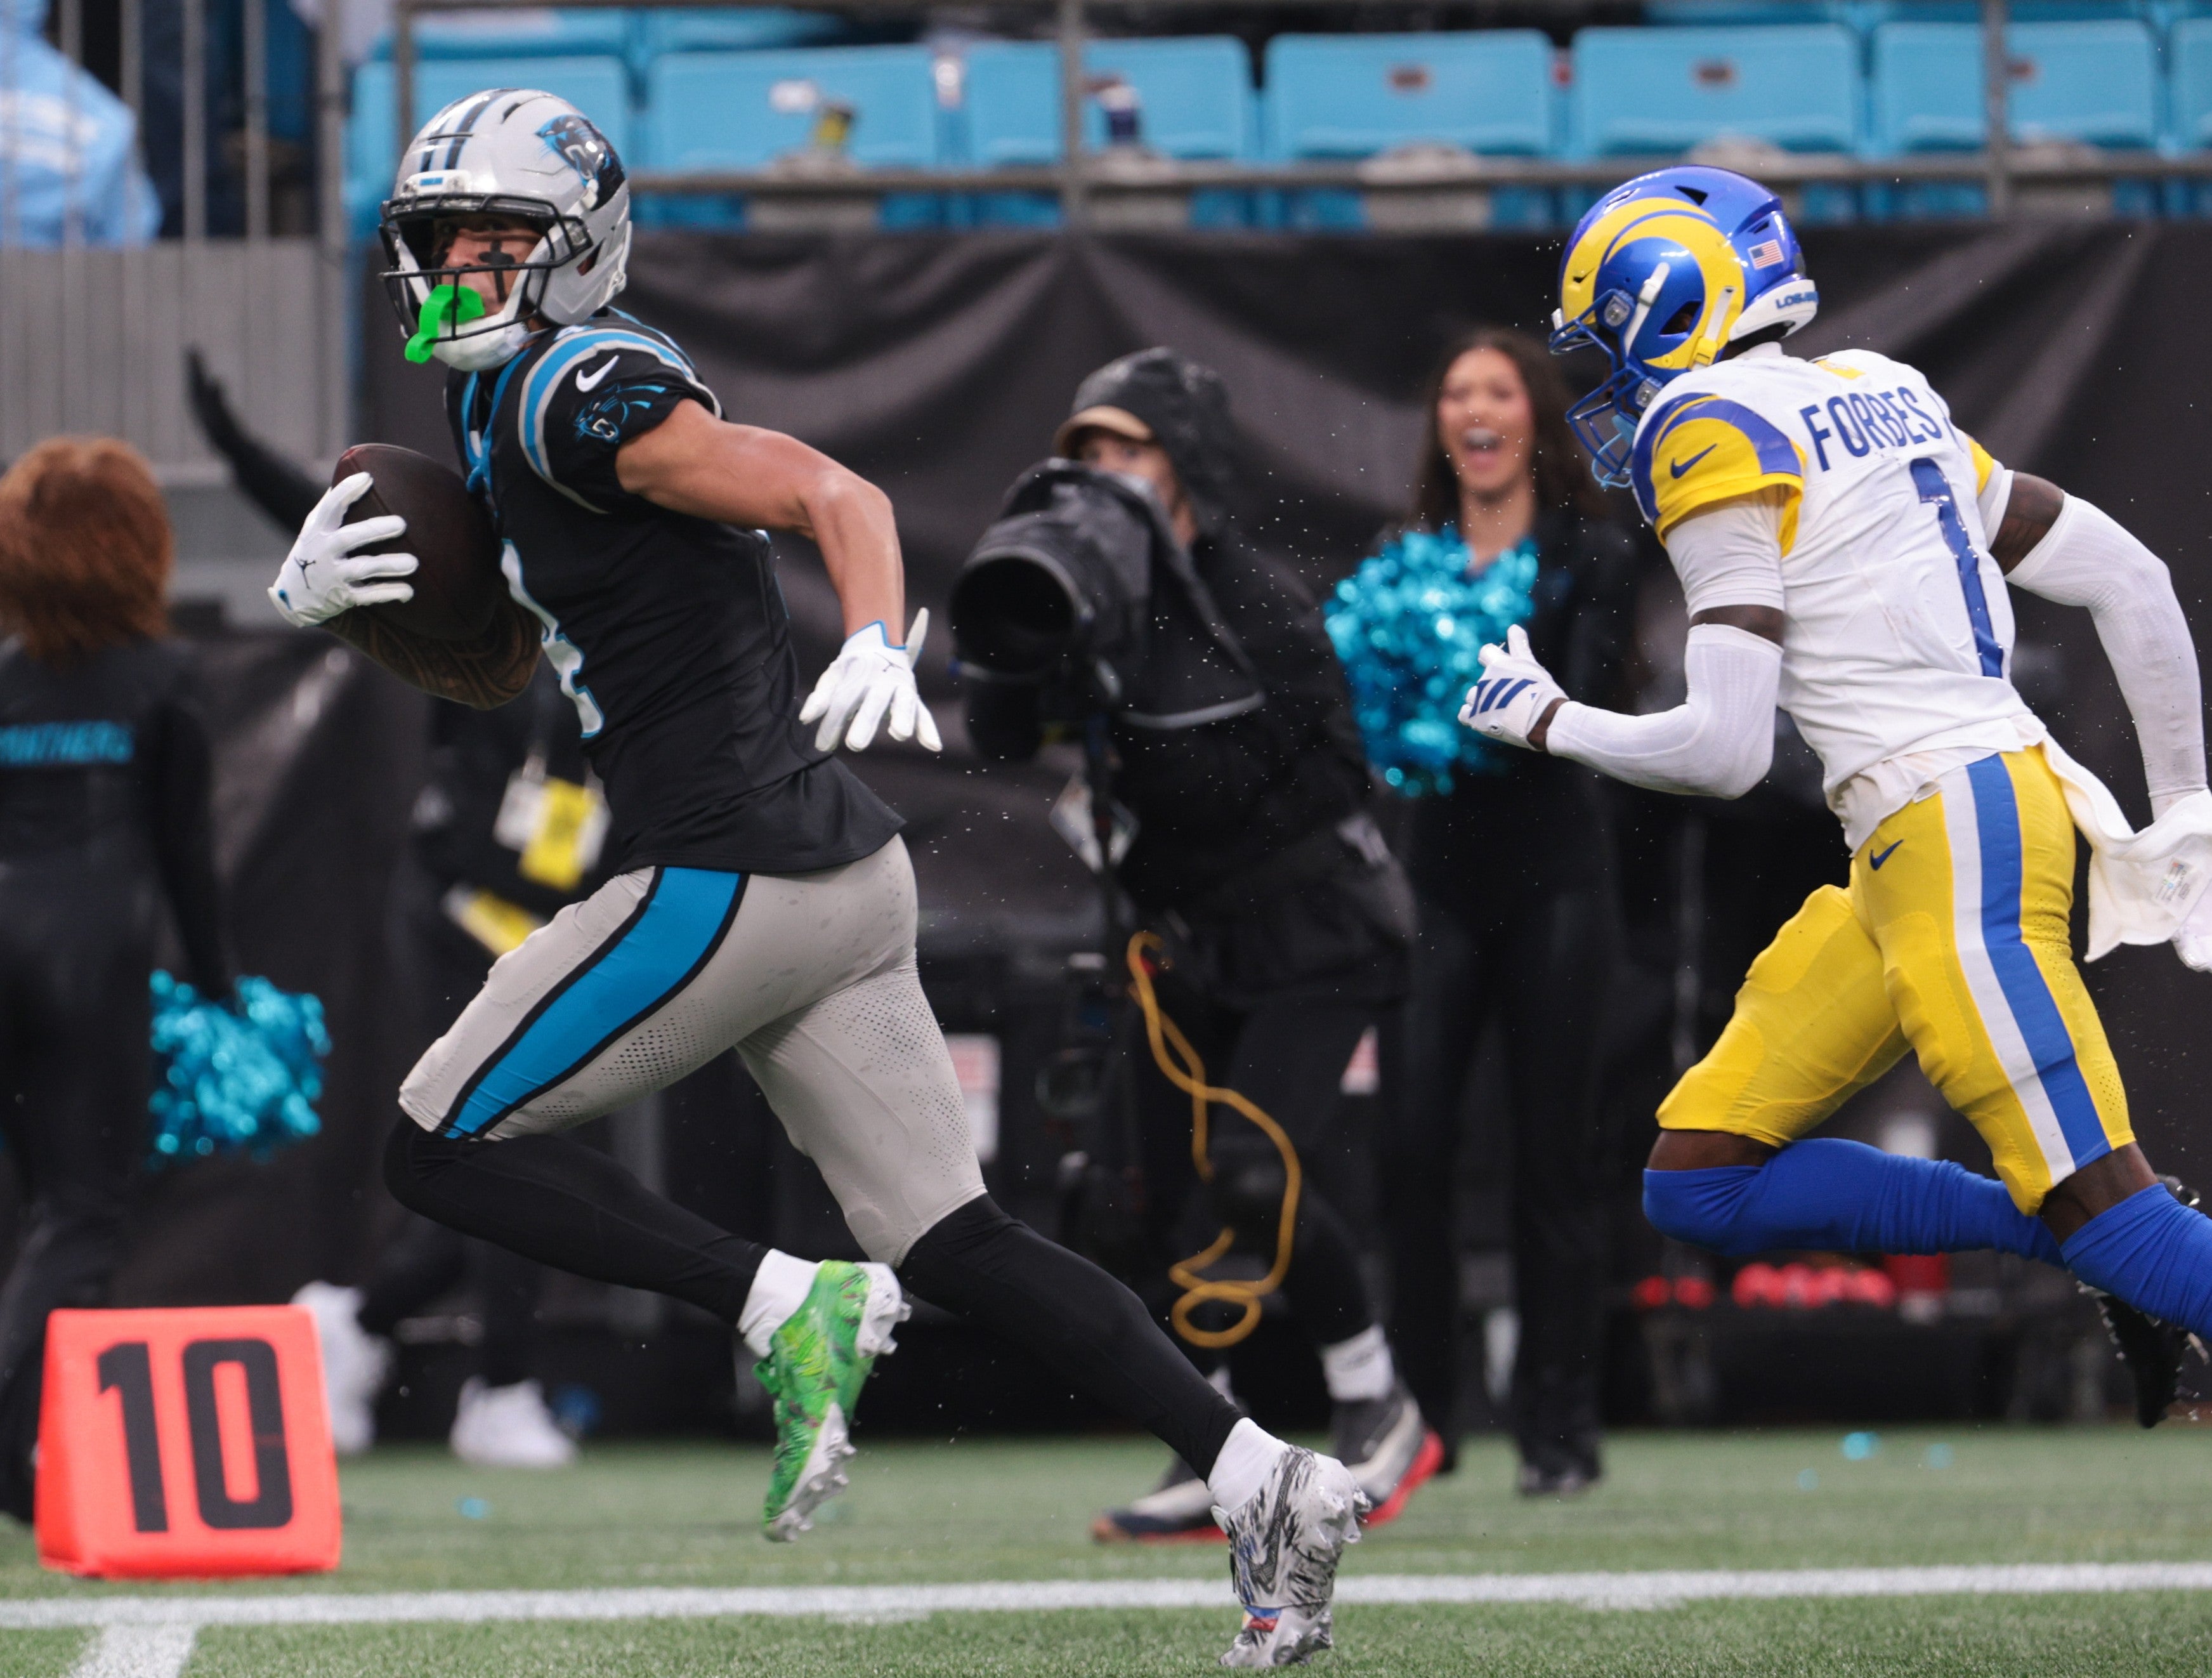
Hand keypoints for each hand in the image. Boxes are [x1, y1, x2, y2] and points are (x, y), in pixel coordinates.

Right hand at [268, 473, 417, 627]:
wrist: (294, 596)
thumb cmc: (314, 552)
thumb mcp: (314, 529)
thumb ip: (332, 507)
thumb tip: (356, 474)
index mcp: (319, 530)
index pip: (331, 507)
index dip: (347, 491)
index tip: (367, 478)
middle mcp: (325, 551)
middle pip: (349, 538)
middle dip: (375, 530)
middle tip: (402, 523)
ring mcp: (334, 575)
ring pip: (363, 569)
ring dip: (389, 565)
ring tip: (413, 562)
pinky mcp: (344, 596)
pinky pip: (369, 596)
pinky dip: (389, 593)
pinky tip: (408, 591)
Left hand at [798, 610, 942, 753]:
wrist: (879, 643)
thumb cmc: (852, 668)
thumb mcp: (833, 676)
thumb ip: (820, 697)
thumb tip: (805, 719)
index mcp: (861, 674)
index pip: (844, 701)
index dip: (831, 723)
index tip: (821, 745)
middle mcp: (883, 681)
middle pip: (873, 703)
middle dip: (865, 723)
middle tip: (855, 744)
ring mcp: (901, 688)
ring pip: (903, 704)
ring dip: (902, 718)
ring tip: (899, 734)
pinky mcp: (913, 697)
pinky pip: (923, 714)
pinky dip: (929, 729)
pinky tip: (933, 746)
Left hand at [1458, 624, 1566, 752]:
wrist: (1544, 721)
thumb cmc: (1542, 691)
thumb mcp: (1531, 665)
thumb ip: (1519, 645)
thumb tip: (1513, 627)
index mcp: (1498, 664)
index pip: (1486, 652)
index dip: (1493, 659)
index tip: (1502, 669)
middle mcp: (1485, 680)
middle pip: (1483, 680)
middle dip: (1494, 687)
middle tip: (1513, 698)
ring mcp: (1479, 700)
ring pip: (1473, 697)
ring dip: (1483, 702)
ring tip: (1502, 711)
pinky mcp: (1475, 719)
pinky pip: (1464, 714)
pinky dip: (1472, 716)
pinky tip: (1486, 720)